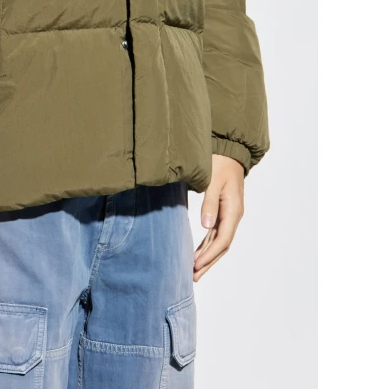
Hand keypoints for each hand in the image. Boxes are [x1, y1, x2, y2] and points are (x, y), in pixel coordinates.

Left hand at [193, 154, 244, 281]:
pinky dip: (208, 244)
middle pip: (222, 245)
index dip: (209, 255)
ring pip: (219, 241)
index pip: (222, 240)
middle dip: (208, 262)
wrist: (229, 151)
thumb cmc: (220, 163)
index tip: (195, 265)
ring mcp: (229, 214)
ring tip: (194, 270)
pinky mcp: (223, 210)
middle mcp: (234, 215)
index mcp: (233, 210)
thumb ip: (209, 203)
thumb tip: (206, 226)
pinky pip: (216, 233)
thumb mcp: (213, 181)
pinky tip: (199, 252)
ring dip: (207, 256)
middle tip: (193, 277)